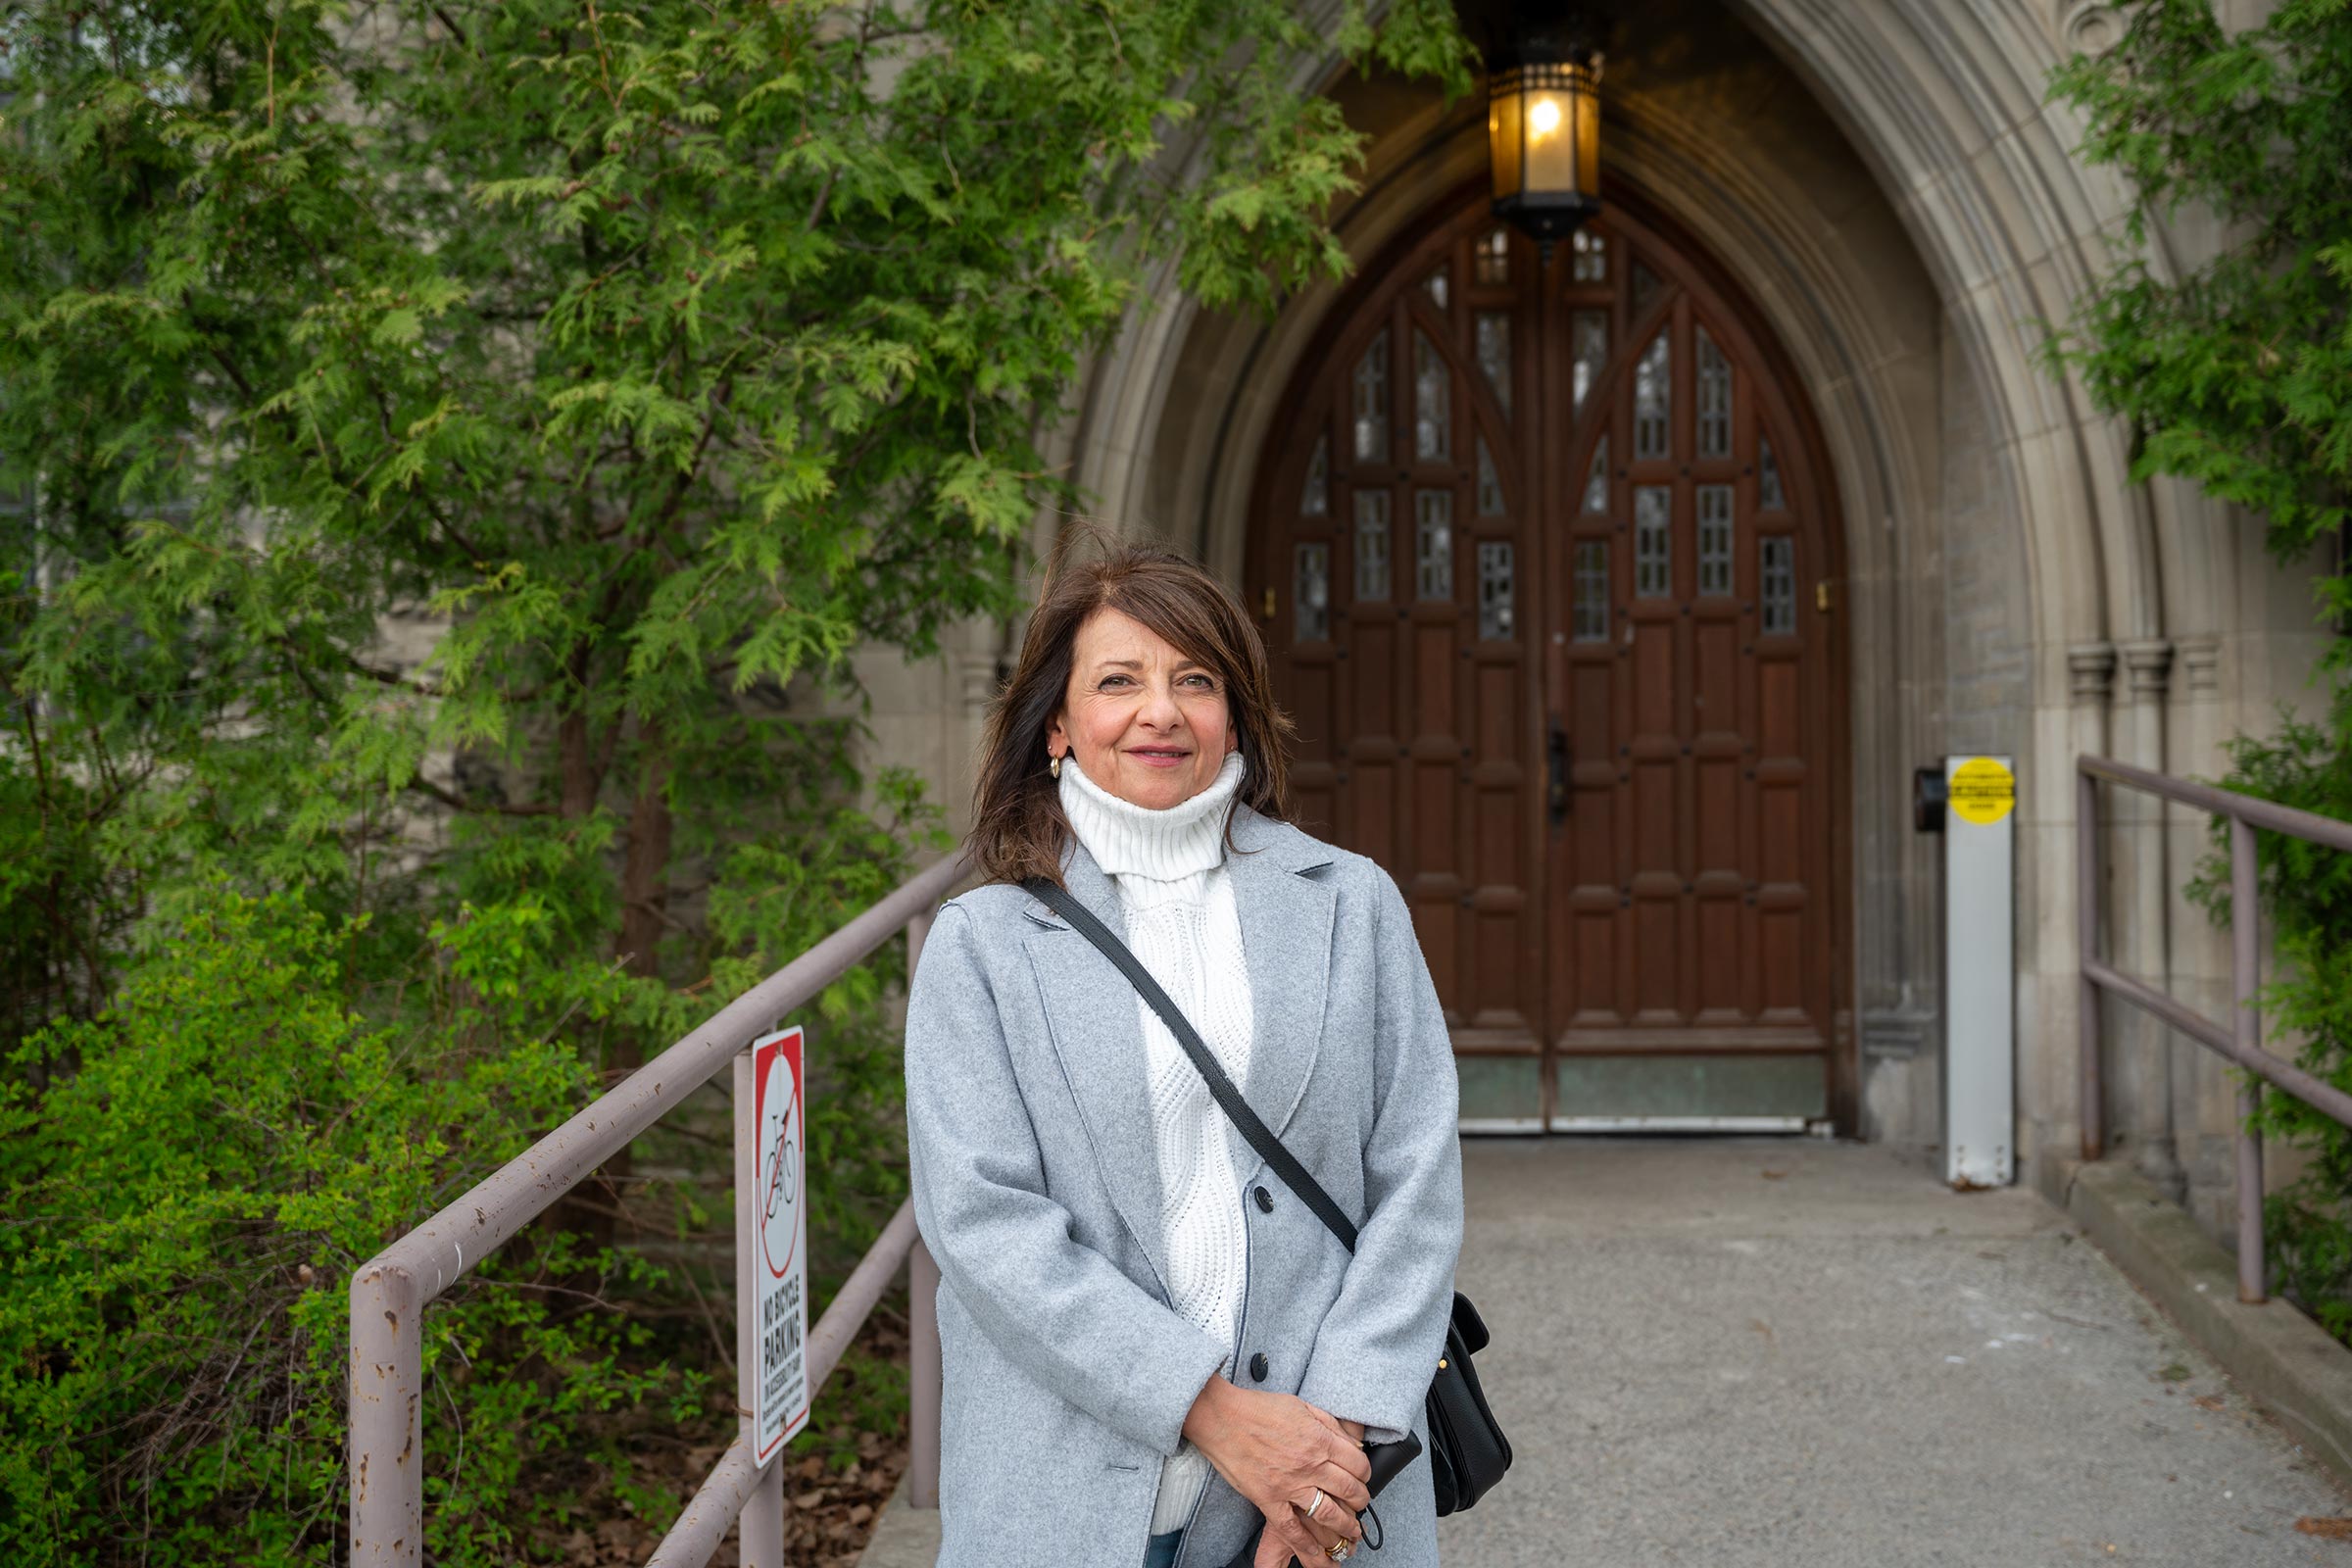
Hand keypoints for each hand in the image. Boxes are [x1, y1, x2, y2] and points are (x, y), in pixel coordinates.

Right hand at [1180, 1379, 1369, 1564]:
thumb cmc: (1258, 1408)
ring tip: (1352, 1531)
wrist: (1220, 1417)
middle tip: (1361, 1503)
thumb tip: (1352, 1442)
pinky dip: (1307, 1546)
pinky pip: (1292, 1530)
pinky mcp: (1269, 1500)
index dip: (1365, 1472)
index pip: (1358, 1463)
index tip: (1363, 1476)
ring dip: (1346, 1525)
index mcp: (1319, 1439)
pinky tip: (1318, 1552)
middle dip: (1361, 1500)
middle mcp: (1310, 1464)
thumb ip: (1329, 1424)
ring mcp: (1290, 1485)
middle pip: (1350, 1489)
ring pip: (1330, 1513)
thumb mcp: (1301, 1405)